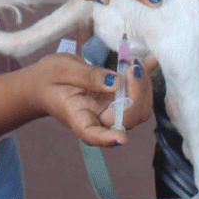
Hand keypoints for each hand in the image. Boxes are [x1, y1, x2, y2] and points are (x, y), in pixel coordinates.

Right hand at [22, 53, 153, 145]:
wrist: (46, 81)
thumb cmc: (49, 77)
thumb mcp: (62, 69)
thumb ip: (88, 76)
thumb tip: (116, 81)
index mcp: (78, 117)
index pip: (93, 135)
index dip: (108, 138)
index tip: (121, 138)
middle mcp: (98, 119)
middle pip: (126, 119)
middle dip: (137, 93)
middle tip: (133, 65)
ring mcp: (110, 110)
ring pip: (137, 108)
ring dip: (143, 85)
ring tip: (135, 61)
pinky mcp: (116, 99)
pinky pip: (137, 93)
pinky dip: (145, 78)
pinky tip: (152, 59)